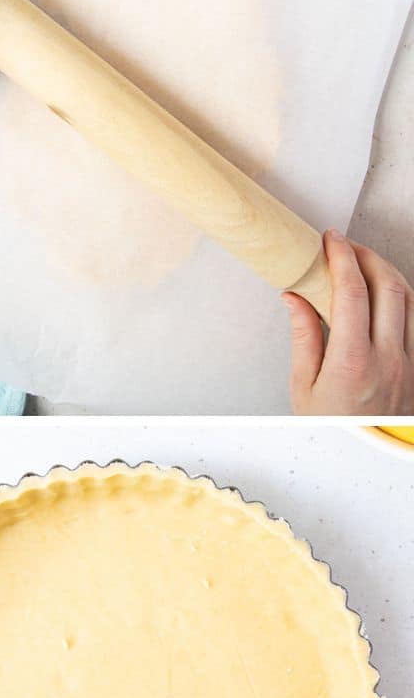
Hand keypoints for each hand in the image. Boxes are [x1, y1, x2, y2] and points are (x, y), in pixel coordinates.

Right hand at [284, 229, 413, 415]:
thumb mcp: (303, 387)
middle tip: (347, 245)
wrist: (362, 456)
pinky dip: (402, 296)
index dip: (342, 258)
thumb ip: (304, 337)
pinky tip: (385, 292)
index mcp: (353, 361)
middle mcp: (389, 358)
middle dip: (368, 256)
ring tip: (365, 262)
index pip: (353, 292)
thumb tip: (295, 298)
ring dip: (388, 272)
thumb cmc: (328, 428)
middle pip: (390, 286)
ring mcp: (410, 361)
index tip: (331, 241)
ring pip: (410, 299)